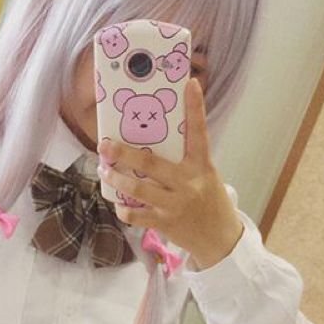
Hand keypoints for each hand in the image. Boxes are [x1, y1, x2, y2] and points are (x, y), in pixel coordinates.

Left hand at [97, 77, 243, 269]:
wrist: (219, 239)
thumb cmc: (209, 201)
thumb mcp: (205, 176)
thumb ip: (185, 160)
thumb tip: (153, 141)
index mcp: (202, 166)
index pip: (199, 132)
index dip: (195, 108)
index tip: (189, 84)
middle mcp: (187, 183)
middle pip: (150, 164)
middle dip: (124, 154)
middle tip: (104, 145)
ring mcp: (174, 204)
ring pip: (138, 189)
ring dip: (116, 179)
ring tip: (103, 170)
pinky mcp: (164, 223)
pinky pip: (136, 215)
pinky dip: (124, 209)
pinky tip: (117, 202)